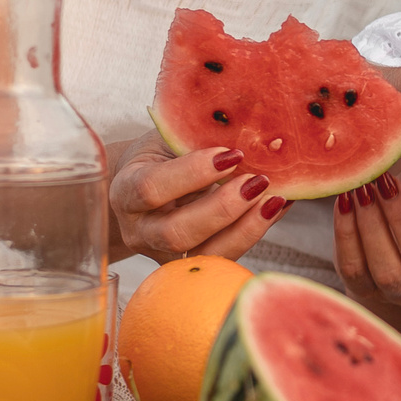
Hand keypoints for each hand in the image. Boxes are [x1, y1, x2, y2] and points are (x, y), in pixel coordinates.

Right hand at [108, 134, 283, 262]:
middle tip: (257, 182)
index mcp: (125, 191)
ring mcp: (163, 254)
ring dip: (245, 228)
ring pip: (204, 255)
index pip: (151, 188)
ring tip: (274, 199)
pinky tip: (276, 208)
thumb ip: (194, 139)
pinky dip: (254, 231)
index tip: (230, 154)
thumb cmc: (158, 156)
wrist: (143, 187)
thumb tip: (250, 135)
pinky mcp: (189, 265)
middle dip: (222, 209)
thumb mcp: (167, 140)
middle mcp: (139, 230)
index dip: (192, 173)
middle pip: (177, 233)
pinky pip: (224, 256)